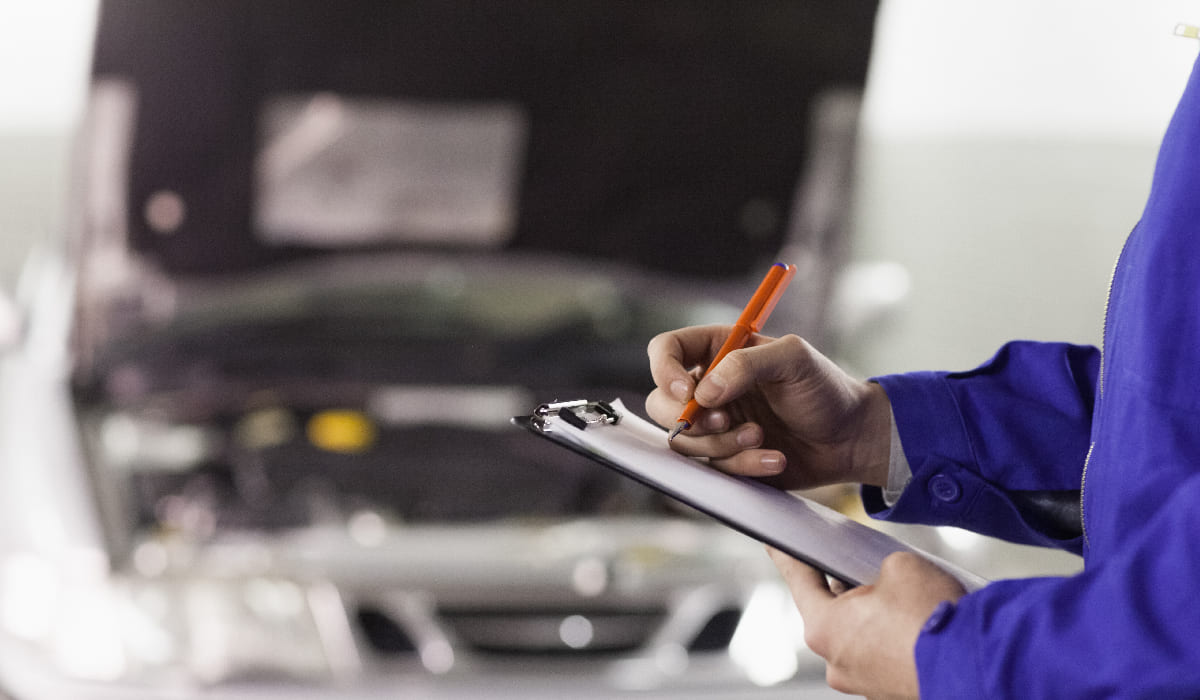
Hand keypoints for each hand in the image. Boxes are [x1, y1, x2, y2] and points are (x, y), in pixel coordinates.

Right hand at [645, 326, 891, 489]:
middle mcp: (710, 387)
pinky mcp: (726, 458)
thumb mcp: (794, 360)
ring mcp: (715, 425)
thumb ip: (746, 364)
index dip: (664, 371)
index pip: (666, 351)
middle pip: (661, 403)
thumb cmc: (825, 389)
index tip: (687, 393)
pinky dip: (743, 466)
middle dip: (690, 420)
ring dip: (721, 445)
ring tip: (761, 437)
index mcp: (718, 351)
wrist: (851, 438)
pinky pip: (713, 469)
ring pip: (684, 443)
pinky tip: (774, 457)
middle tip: (723, 421)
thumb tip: (703, 393)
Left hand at [769, 549, 966, 699]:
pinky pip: (885, 657)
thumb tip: (884, 579)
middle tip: (870, 570)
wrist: (978, 667)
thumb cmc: (934, 619)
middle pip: (833, 612)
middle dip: (850, 589)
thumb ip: (877, 567)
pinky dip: (897, 640)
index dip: (788, 556)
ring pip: (861, 637)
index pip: (800, 581)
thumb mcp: (899, 565)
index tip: (775, 545)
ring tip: (908, 601)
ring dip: (877, 618)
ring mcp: (864, 684)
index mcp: (824, 627)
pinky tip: (919, 625)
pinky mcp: (891, 694)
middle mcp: (837, 663)